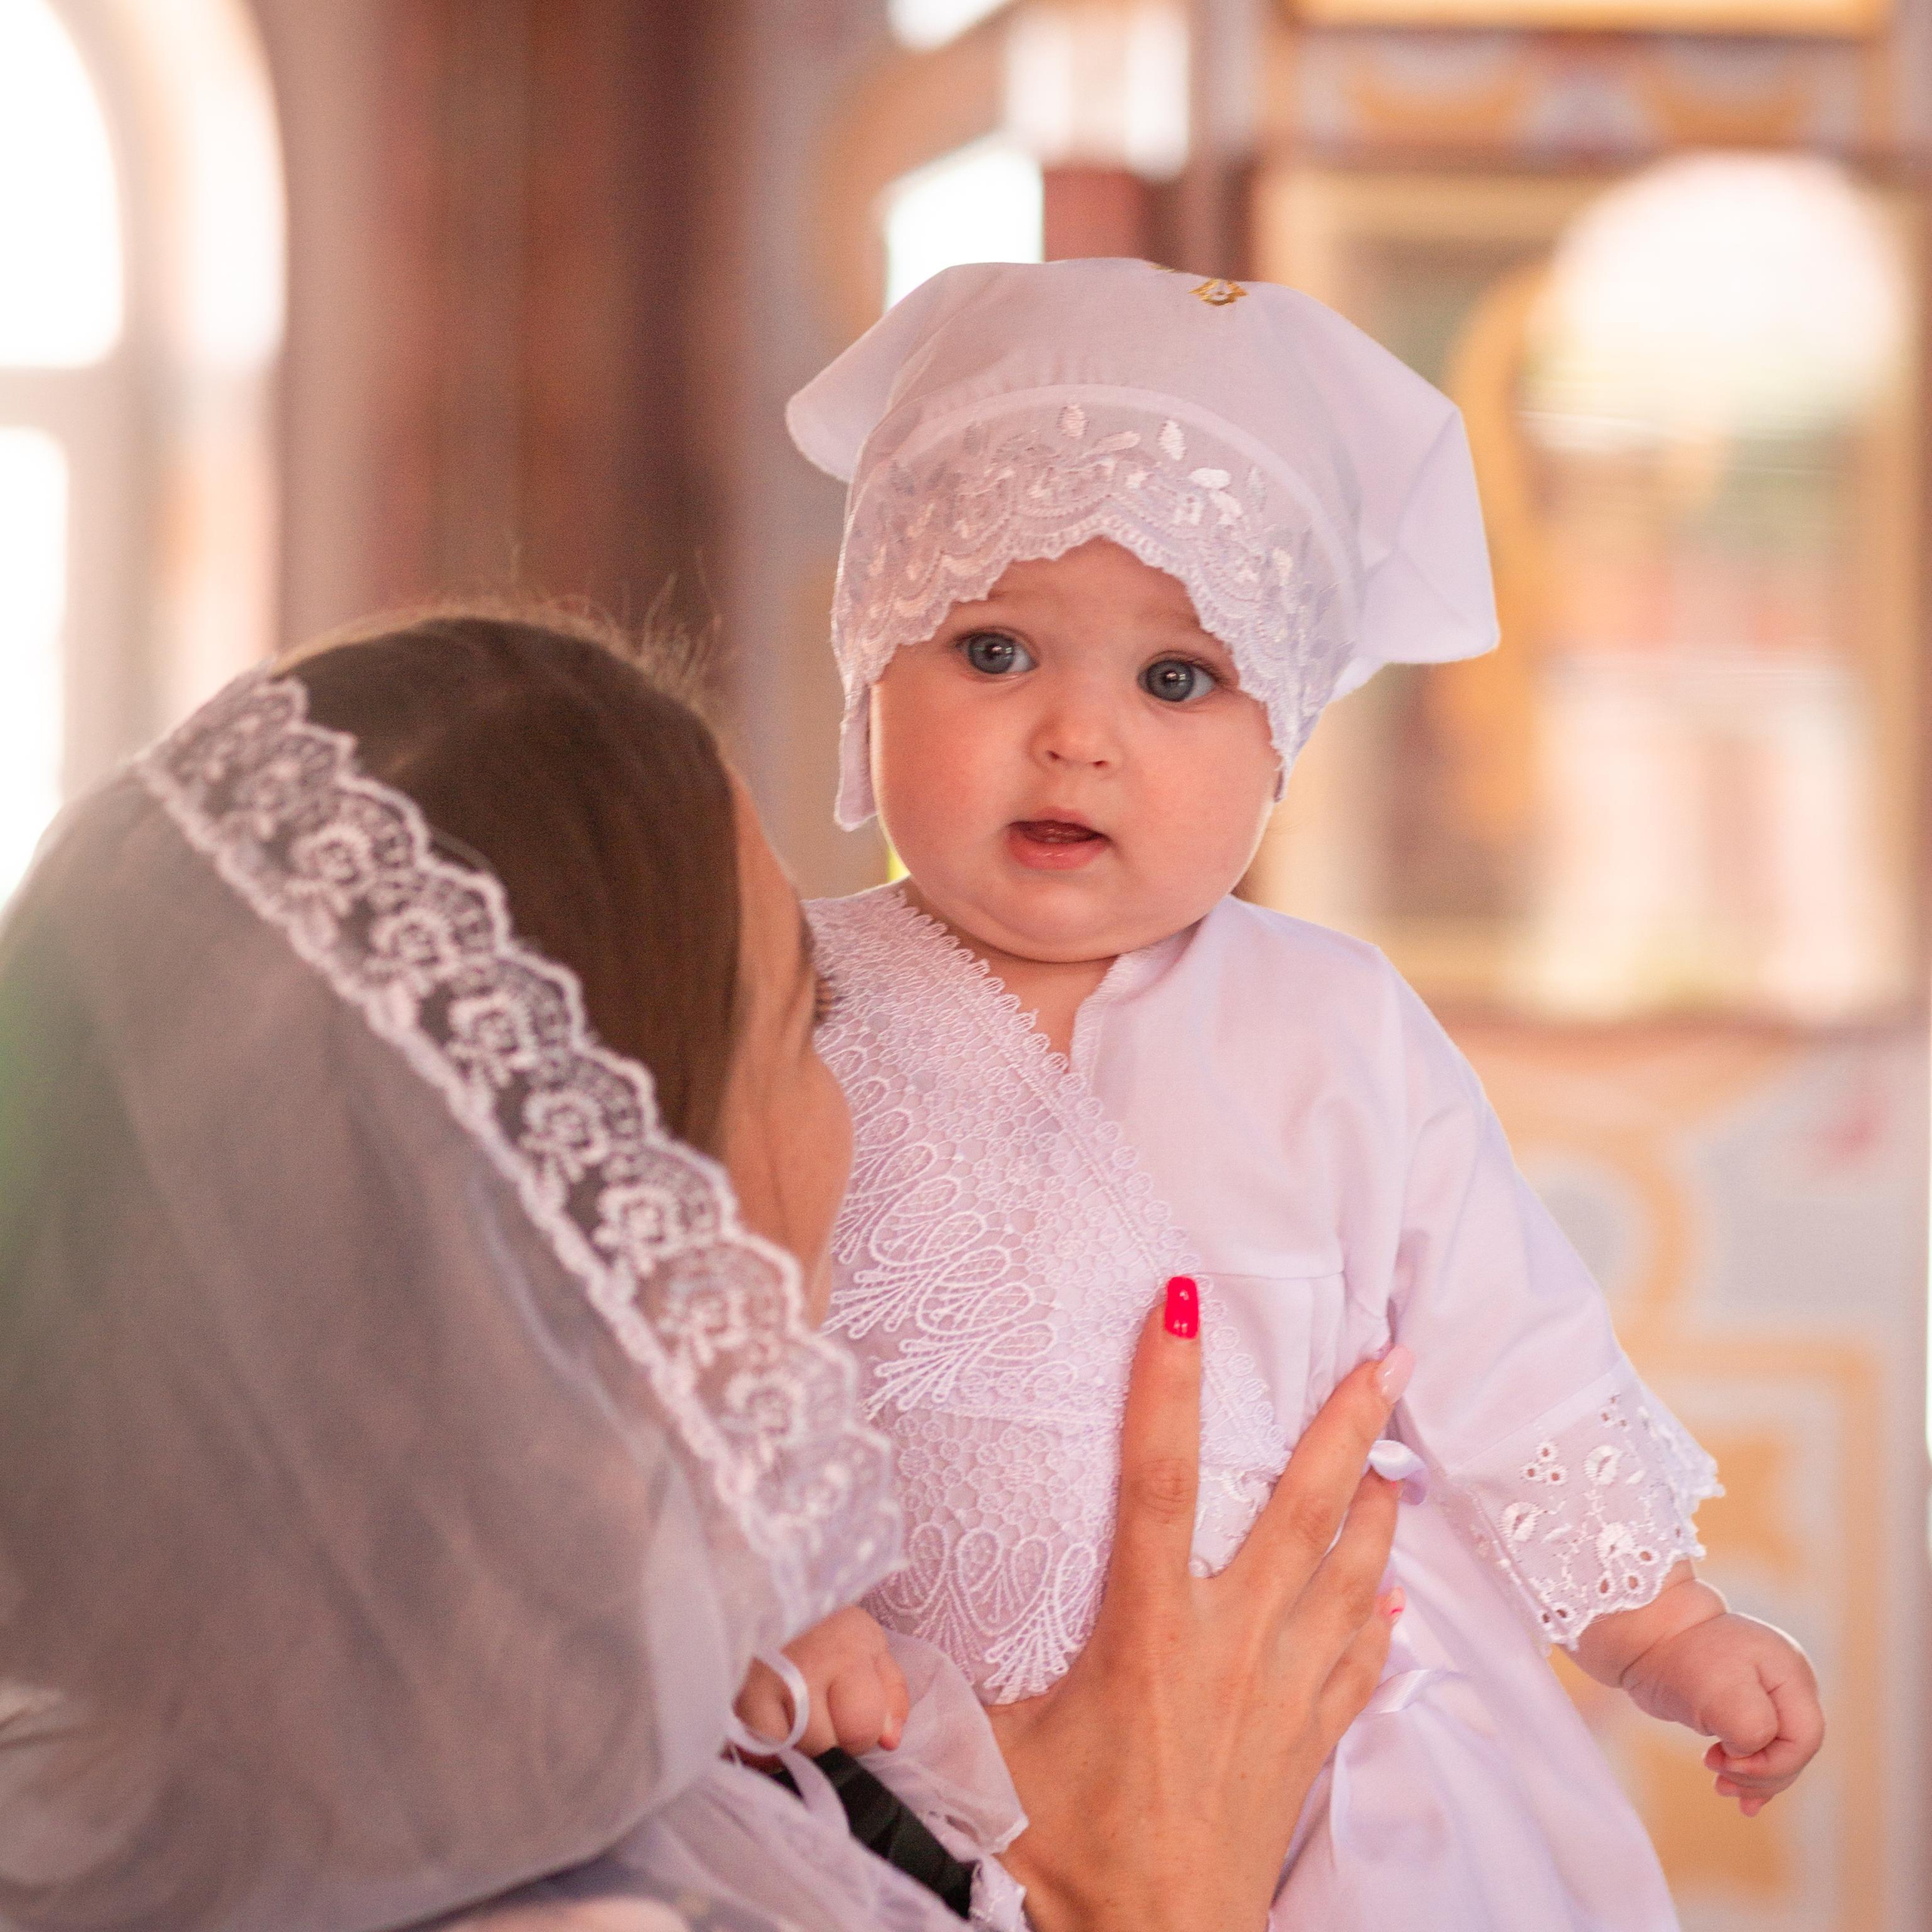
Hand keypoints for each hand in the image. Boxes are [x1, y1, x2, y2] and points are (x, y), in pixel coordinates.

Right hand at [734, 1606, 910, 1756]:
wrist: (765, 1588)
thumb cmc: (823, 1621)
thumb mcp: (869, 1643)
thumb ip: (891, 1692)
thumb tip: (890, 1741)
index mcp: (850, 1648)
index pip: (863, 1726)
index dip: (862, 1733)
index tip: (849, 1714)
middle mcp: (808, 1664)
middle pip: (826, 1746)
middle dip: (829, 1742)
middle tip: (820, 1715)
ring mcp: (767, 1680)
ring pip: (792, 1752)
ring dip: (797, 1746)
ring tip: (795, 1715)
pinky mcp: (735, 1694)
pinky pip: (756, 1750)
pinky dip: (765, 1748)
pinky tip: (771, 1724)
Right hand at [986, 1284, 1406, 1931]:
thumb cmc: (1064, 1854)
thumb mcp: (985, 1753)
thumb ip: (933, 1684)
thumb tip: (860, 1643)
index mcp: (1148, 1631)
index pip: (1158, 1478)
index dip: (1165, 1384)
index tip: (1178, 1304)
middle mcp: (1231, 1647)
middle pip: (1305, 1513)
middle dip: (1348, 1426)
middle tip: (1387, 1353)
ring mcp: (1282, 1694)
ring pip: (1352, 1578)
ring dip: (1382, 1509)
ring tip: (1406, 1453)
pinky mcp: (1308, 1744)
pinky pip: (1361, 1664)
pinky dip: (1383, 1618)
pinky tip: (1401, 1591)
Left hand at [1622, 1610, 1823, 1815]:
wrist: (1645, 1635)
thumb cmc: (1682, 1659)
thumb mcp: (1721, 1695)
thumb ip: (1754, 1731)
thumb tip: (1750, 1753)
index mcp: (1791, 1673)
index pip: (1805, 1738)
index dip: (1773, 1764)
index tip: (1727, 1764)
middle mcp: (1787, 1682)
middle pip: (1794, 1749)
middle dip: (1760, 1775)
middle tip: (1719, 1781)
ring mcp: (1768, 1693)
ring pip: (1777, 1752)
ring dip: (1752, 1778)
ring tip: (1721, 1788)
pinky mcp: (1745, 1704)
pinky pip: (1759, 1746)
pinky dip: (1749, 1771)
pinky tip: (1742, 1799)